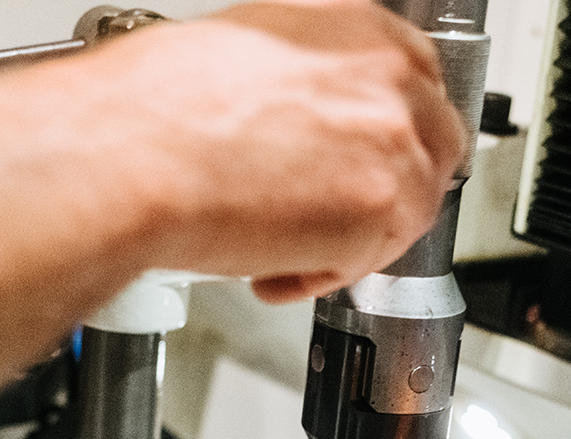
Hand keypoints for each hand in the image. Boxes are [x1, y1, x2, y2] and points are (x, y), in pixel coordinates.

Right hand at [63, 0, 467, 301]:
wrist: (137, 152)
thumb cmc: (164, 105)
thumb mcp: (251, 50)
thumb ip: (310, 79)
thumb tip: (313, 111)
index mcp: (362, 30)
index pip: (419, 84)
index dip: (392, 133)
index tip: (368, 158)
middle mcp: (391, 79)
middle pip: (434, 149)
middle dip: (389, 189)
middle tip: (336, 214)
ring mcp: (395, 145)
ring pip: (409, 212)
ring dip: (355, 237)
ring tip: (286, 245)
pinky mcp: (383, 212)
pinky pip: (369, 263)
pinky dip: (321, 276)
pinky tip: (271, 266)